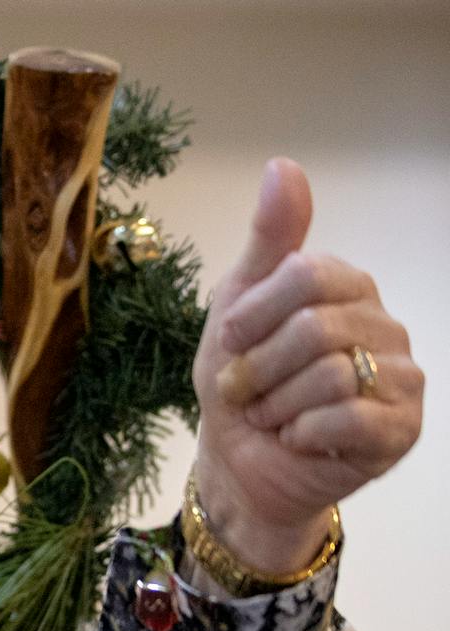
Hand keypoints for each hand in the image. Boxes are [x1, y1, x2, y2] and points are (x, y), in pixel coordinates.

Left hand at [191, 158, 424, 570]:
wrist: (240, 463)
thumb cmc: (241, 384)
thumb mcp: (236, 309)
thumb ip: (268, 241)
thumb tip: (285, 165)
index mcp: (346, 288)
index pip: (306, 274)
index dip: (253, 316)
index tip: (231, 344)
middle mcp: (383, 324)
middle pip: (314, 329)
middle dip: (258, 370)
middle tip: (247, 392)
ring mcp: (401, 375)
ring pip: (330, 375)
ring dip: (276, 406)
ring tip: (273, 416)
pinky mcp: (402, 427)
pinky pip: (349, 418)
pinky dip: (303, 433)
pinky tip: (299, 438)